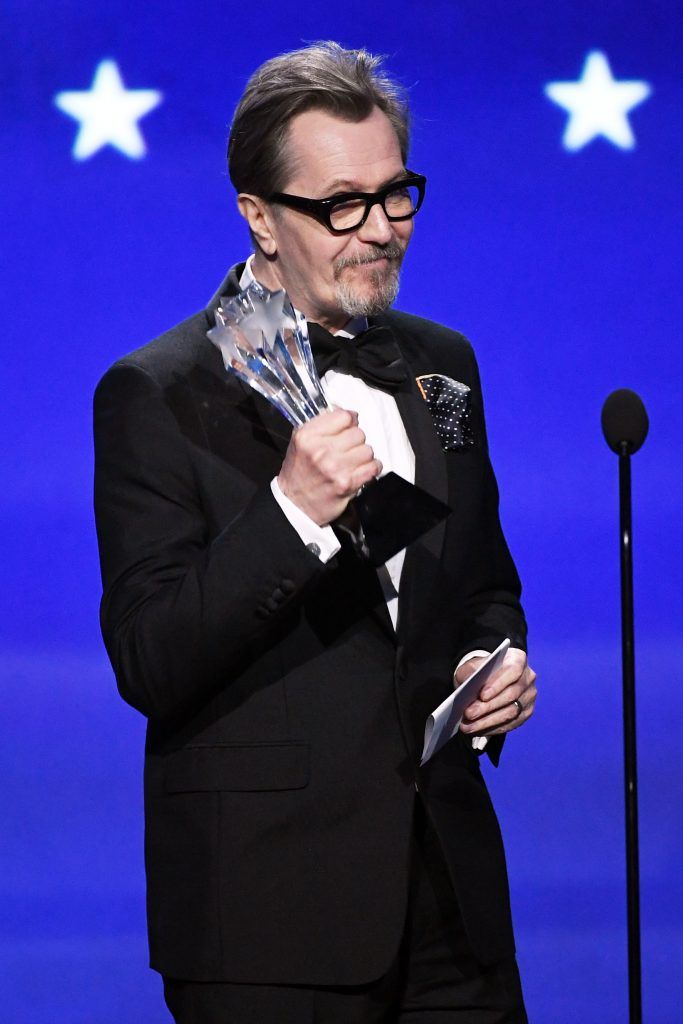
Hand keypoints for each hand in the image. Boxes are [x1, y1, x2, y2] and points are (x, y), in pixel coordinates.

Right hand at [277, 409, 381, 525]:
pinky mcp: (346, 484)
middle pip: (358, 433)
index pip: (344, 416)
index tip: (348, 427)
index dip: (350, 420)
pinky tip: (362, 471)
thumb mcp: (300, 442)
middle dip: (355, 441)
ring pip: (367, 450)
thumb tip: (347, 413)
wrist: (294, 505)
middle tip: (347, 450)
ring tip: (352, 463)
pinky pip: (373, 467)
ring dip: (363, 456)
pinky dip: (372, 469)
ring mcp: (334, 468)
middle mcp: (320, 450)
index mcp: (307, 436)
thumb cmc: (298, 472)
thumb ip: (320, 424)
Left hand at [457, 648, 536, 736]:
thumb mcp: (472, 666)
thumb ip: (471, 673)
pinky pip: (511, 724)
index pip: (513, 671)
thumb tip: (469, 688)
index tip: (482, 695)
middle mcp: (528, 678)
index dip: (498, 684)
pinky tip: (477, 730)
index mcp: (517, 659)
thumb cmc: (480, 671)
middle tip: (468, 714)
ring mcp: (529, 696)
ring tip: (468, 726)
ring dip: (487, 721)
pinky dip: (492, 728)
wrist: (488, 678)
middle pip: (511, 694)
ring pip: (511, 712)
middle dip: (488, 707)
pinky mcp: (526, 712)